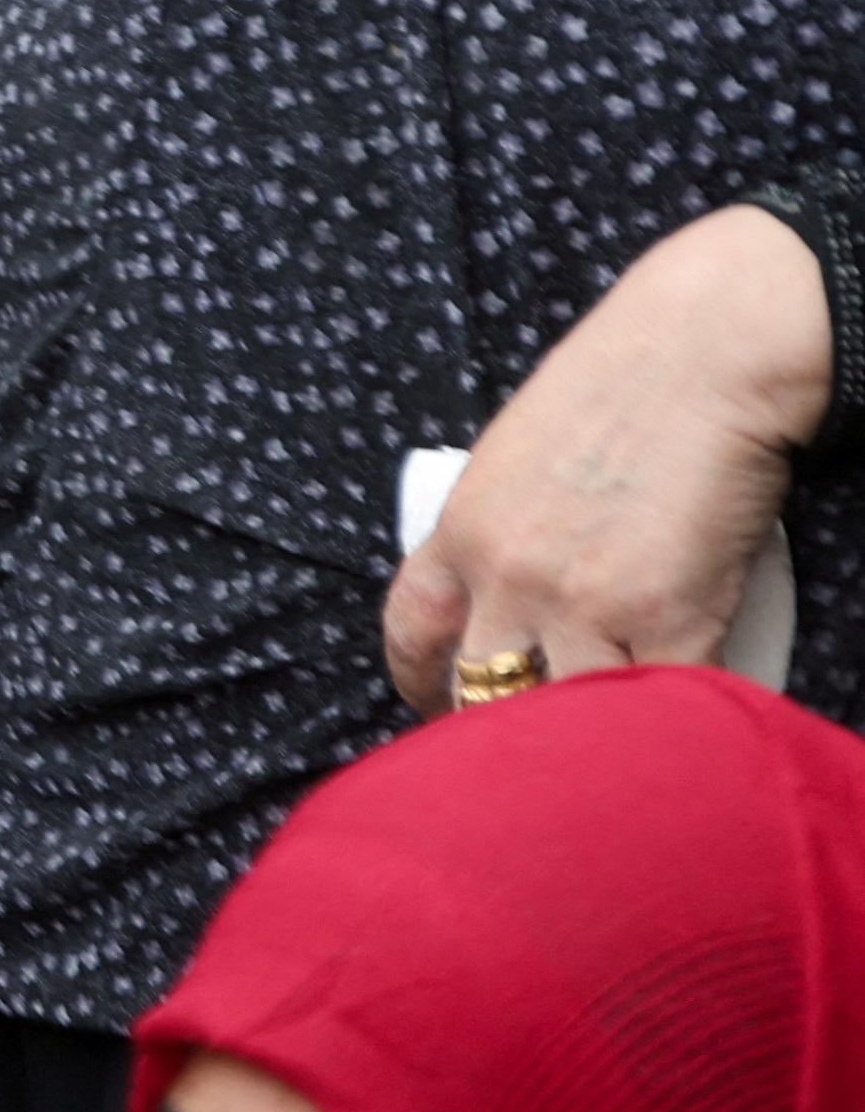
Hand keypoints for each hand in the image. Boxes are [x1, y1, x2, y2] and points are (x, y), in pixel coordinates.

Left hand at [385, 205, 829, 710]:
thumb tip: (503, 595)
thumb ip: (499, 531)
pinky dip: (671, 730)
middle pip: (477, 696)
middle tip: (533, 754)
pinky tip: (679, 735)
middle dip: (500, 732)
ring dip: (587, 745)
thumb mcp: (516, 460)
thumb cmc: (619, 392)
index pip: (409, 635)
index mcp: (459, 532)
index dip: (421, 687)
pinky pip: (659, 711)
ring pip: (564, 720)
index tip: (446, 707)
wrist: (703, 356)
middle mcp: (506, 577)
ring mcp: (583, 604)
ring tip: (609, 755)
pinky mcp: (668, 620)